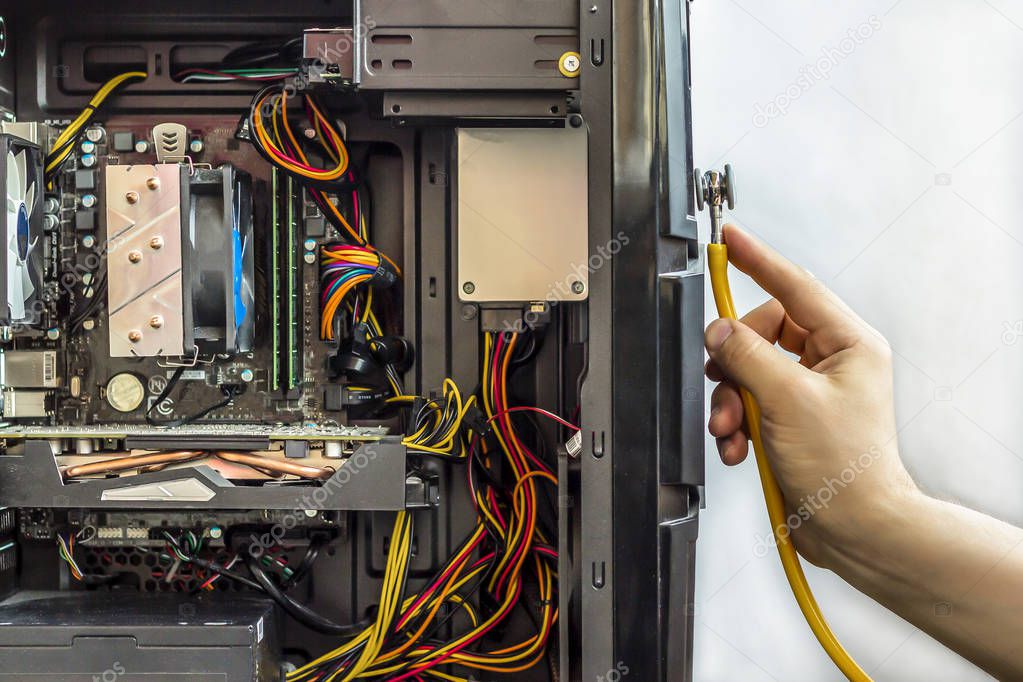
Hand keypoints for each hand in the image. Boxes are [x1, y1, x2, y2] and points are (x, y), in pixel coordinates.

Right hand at [704, 225, 918, 566]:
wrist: (853, 528)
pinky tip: (739, 447)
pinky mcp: (791, 420)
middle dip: (734, 363)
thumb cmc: (844, 467)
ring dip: (731, 401)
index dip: (758, 260)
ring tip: (732, 429)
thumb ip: (747, 355)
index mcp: (848, 344)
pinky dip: (736, 425)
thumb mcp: (787, 399)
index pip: (795, 286)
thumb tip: (719, 330)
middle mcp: (831, 363)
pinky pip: (749, 403)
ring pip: (749, 372)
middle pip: (761, 334)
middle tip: (722, 381)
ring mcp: (809, 393)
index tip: (730, 240)